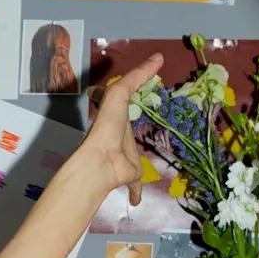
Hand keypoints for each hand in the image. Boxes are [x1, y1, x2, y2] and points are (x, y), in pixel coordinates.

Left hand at [83, 52, 162, 206]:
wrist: (100, 162)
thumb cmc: (107, 125)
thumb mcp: (120, 93)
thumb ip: (137, 76)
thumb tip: (158, 56)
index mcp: (114, 118)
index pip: (115, 102)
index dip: (120, 96)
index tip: (128, 91)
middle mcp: (118, 137)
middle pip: (125, 131)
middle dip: (129, 129)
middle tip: (141, 123)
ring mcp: (124, 157)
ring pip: (132, 159)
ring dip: (135, 161)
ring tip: (143, 160)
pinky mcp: (129, 175)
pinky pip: (134, 186)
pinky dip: (136, 193)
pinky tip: (138, 201)